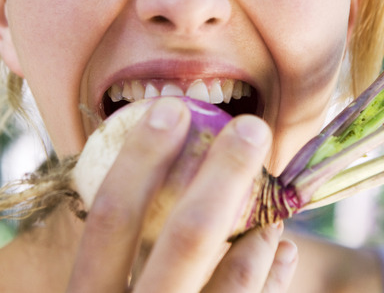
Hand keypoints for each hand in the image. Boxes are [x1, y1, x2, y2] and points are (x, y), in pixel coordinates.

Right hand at [67, 97, 297, 291]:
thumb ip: (104, 252)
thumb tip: (142, 169)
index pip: (109, 217)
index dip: (139, 158)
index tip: (171, 108)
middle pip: (186, 238)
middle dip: (225, 174)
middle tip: (252, 128)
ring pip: (234, 283)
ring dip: (259, 227)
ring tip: (272, 197)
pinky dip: (270, 276)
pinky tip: (279, 248)